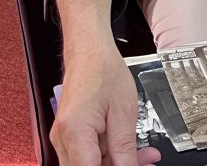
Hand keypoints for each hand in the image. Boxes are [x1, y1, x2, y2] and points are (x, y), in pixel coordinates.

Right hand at [52, 43, 160, 165]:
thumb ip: (125, 147)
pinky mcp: (69, 136)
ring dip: (115, 163)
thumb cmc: (103, 71)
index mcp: (75, 131)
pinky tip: (128, 149)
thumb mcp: (124, 110)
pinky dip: (108, 155)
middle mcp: (62, 138)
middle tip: (144, 161)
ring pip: (88, 165)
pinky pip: (87, 156)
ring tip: (142, 154)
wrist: (89, 51)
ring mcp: (63, 138)